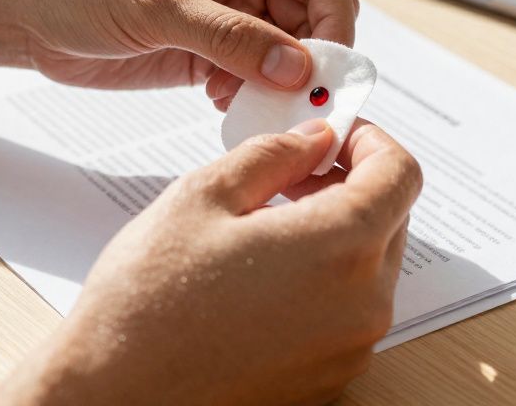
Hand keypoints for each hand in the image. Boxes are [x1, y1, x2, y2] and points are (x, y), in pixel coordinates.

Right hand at [0, 119, 421, 405]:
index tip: (340, 134)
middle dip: (352, 185)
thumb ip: (273, 156)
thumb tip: (312, 140)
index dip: (372, 141)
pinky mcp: (329, 378)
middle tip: (295, 172)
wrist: (115, 395)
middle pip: (392, 220)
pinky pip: (347, 312)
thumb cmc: (146, 306)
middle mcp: (362, 305)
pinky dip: (324, 282)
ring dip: (337, 234)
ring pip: (370, 267)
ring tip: (268, 225)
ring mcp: (349, 348)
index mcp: (340, 248)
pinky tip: (264, 275)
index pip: (400, 175)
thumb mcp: (203, 197)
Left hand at [8, 0, 357, 103]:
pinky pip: (257, 74)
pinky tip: (225, 103)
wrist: (24, 13)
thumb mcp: (158, 7)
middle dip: (312, 61)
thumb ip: (231, 38)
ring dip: (282, 84)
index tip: (327, 71)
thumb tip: (296, 68)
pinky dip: (254, 95)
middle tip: (301, 101)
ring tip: (258, 106)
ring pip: (289, 53)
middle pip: (313, 18)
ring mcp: (229, 10)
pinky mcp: (211, 47)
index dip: (333, 24)